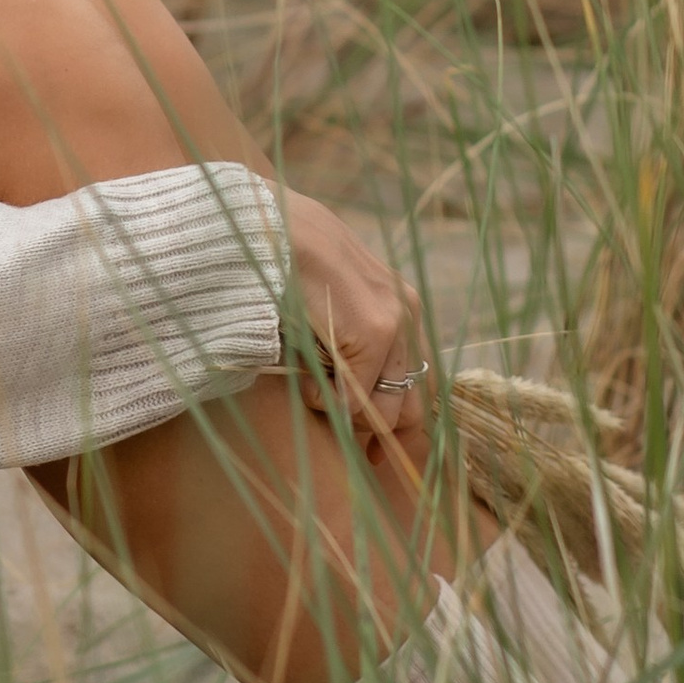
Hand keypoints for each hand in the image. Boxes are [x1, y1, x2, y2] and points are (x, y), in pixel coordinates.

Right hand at [280, 189, 437, 465]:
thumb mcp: (326, 310)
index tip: (373, 452)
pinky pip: (354, 397)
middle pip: (409, 404)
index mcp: (400, 305)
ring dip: (347, 412)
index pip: (414, 382)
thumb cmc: (284, 266)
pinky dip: (326, 399)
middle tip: (359, 453)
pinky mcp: (374, 332)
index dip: (395, 422)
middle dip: (379, 434)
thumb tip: (345, 401)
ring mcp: (395, 322)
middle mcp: (407, 313)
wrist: (269, 229)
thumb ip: (344, 347)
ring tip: (313, 388)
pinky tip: (306, 377)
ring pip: (383, 408)